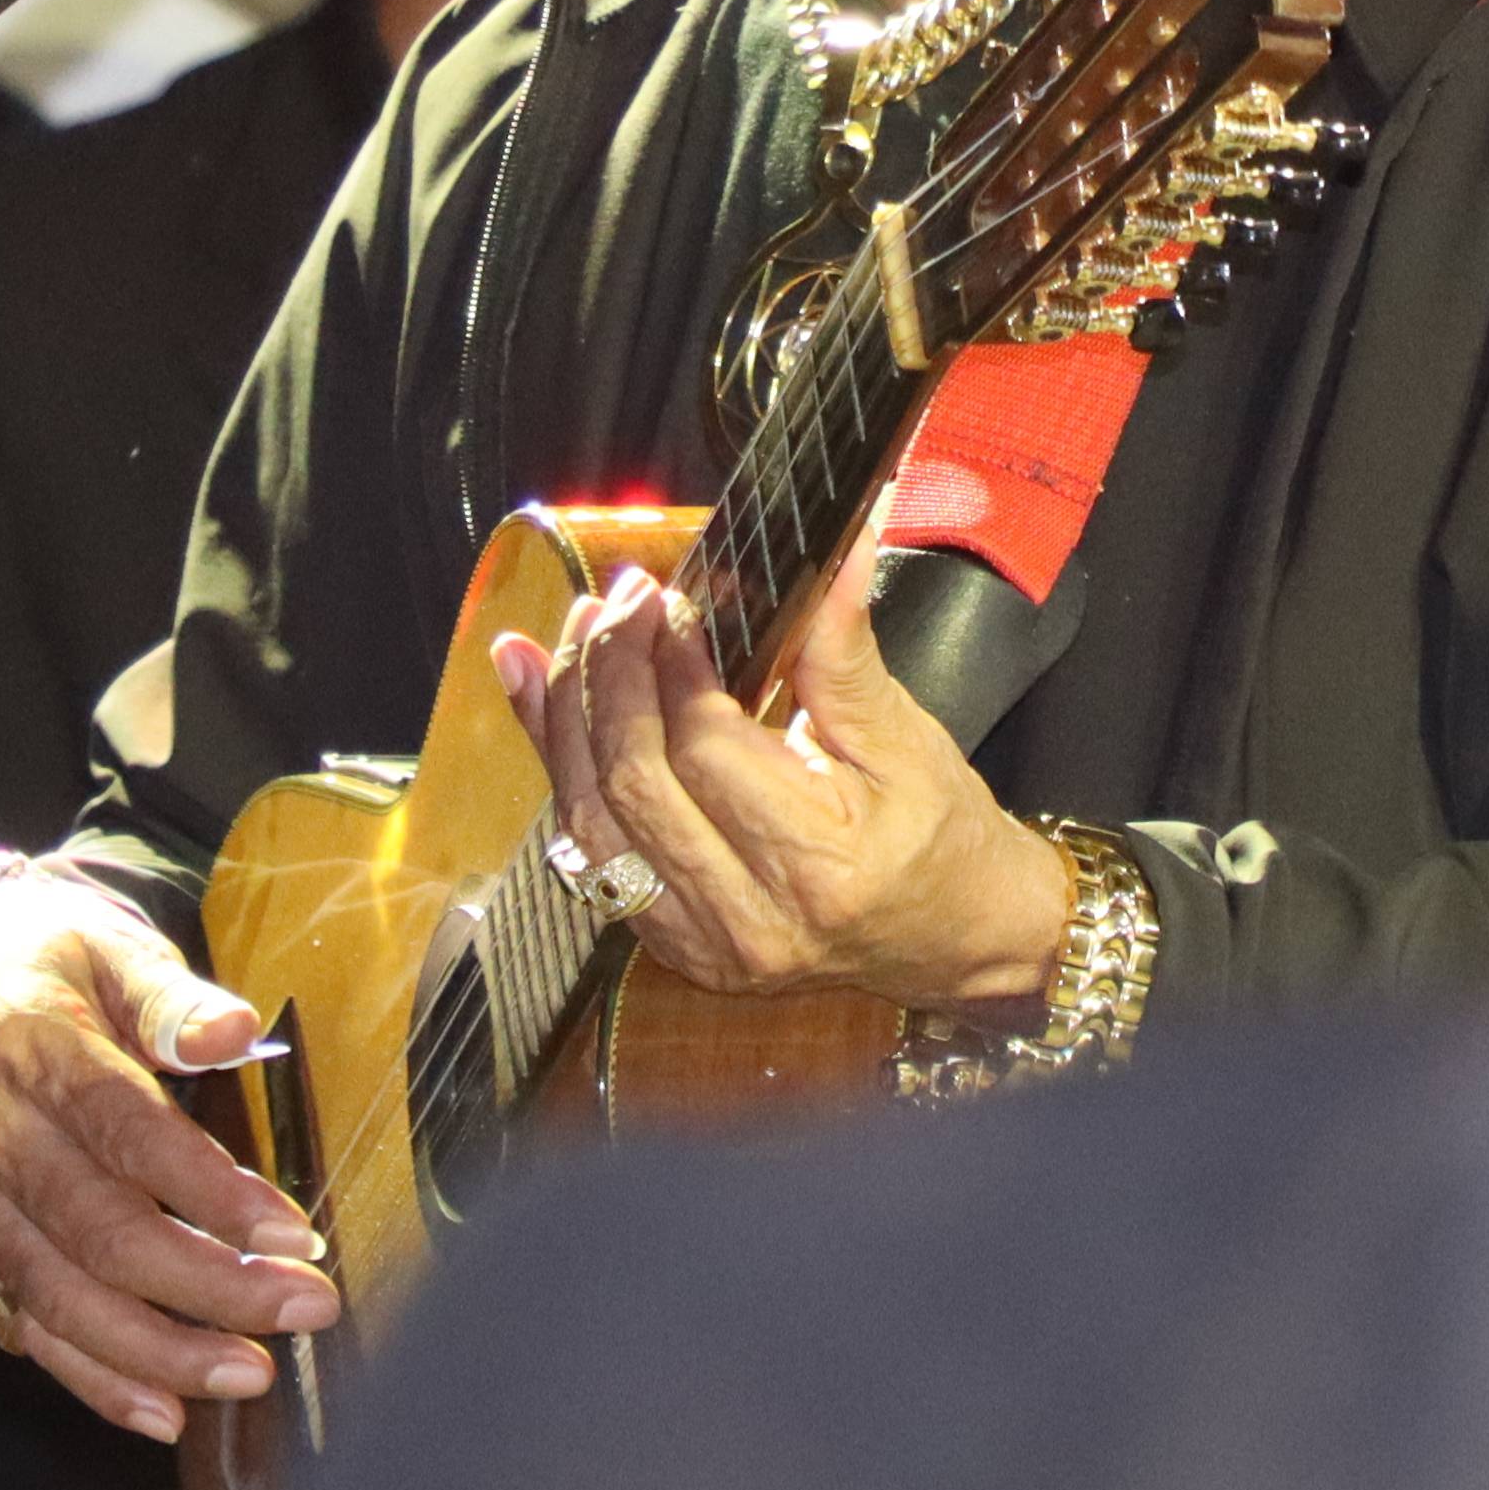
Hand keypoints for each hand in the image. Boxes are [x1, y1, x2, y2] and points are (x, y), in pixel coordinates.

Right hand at [0, 870, 338, 1442]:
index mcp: (37, 1053)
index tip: (294, 1234)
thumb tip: (234, 1031)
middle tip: (302, 1311)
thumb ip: (171, 997)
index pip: (128, 1136)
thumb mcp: (110, 947)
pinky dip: (93, 1378)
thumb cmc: (53, 961)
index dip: (210, 1193)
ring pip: (61, 1296)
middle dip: (207, 1287)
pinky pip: (28, 1325)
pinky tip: (162, 1412)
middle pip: (100, 1233)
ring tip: (245, 1377)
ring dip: (156, 1351)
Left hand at [489, 550, 1071, 1007]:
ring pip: (592, 818)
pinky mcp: (672, 946)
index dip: (673, 667)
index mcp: (820, 865)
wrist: (951, 934)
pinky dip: (558, 768)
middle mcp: (750, 920)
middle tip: (622, 598)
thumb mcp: (906, 737)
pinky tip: (537, 696)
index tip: (673, 601)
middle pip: (636, 782)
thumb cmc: (937, 833)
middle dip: (611, 676)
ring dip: (566, 716)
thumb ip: (843, 648)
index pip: (707, 748)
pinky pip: (587, 851)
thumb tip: (837, 544)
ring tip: (573, 630)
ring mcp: (703, 945)